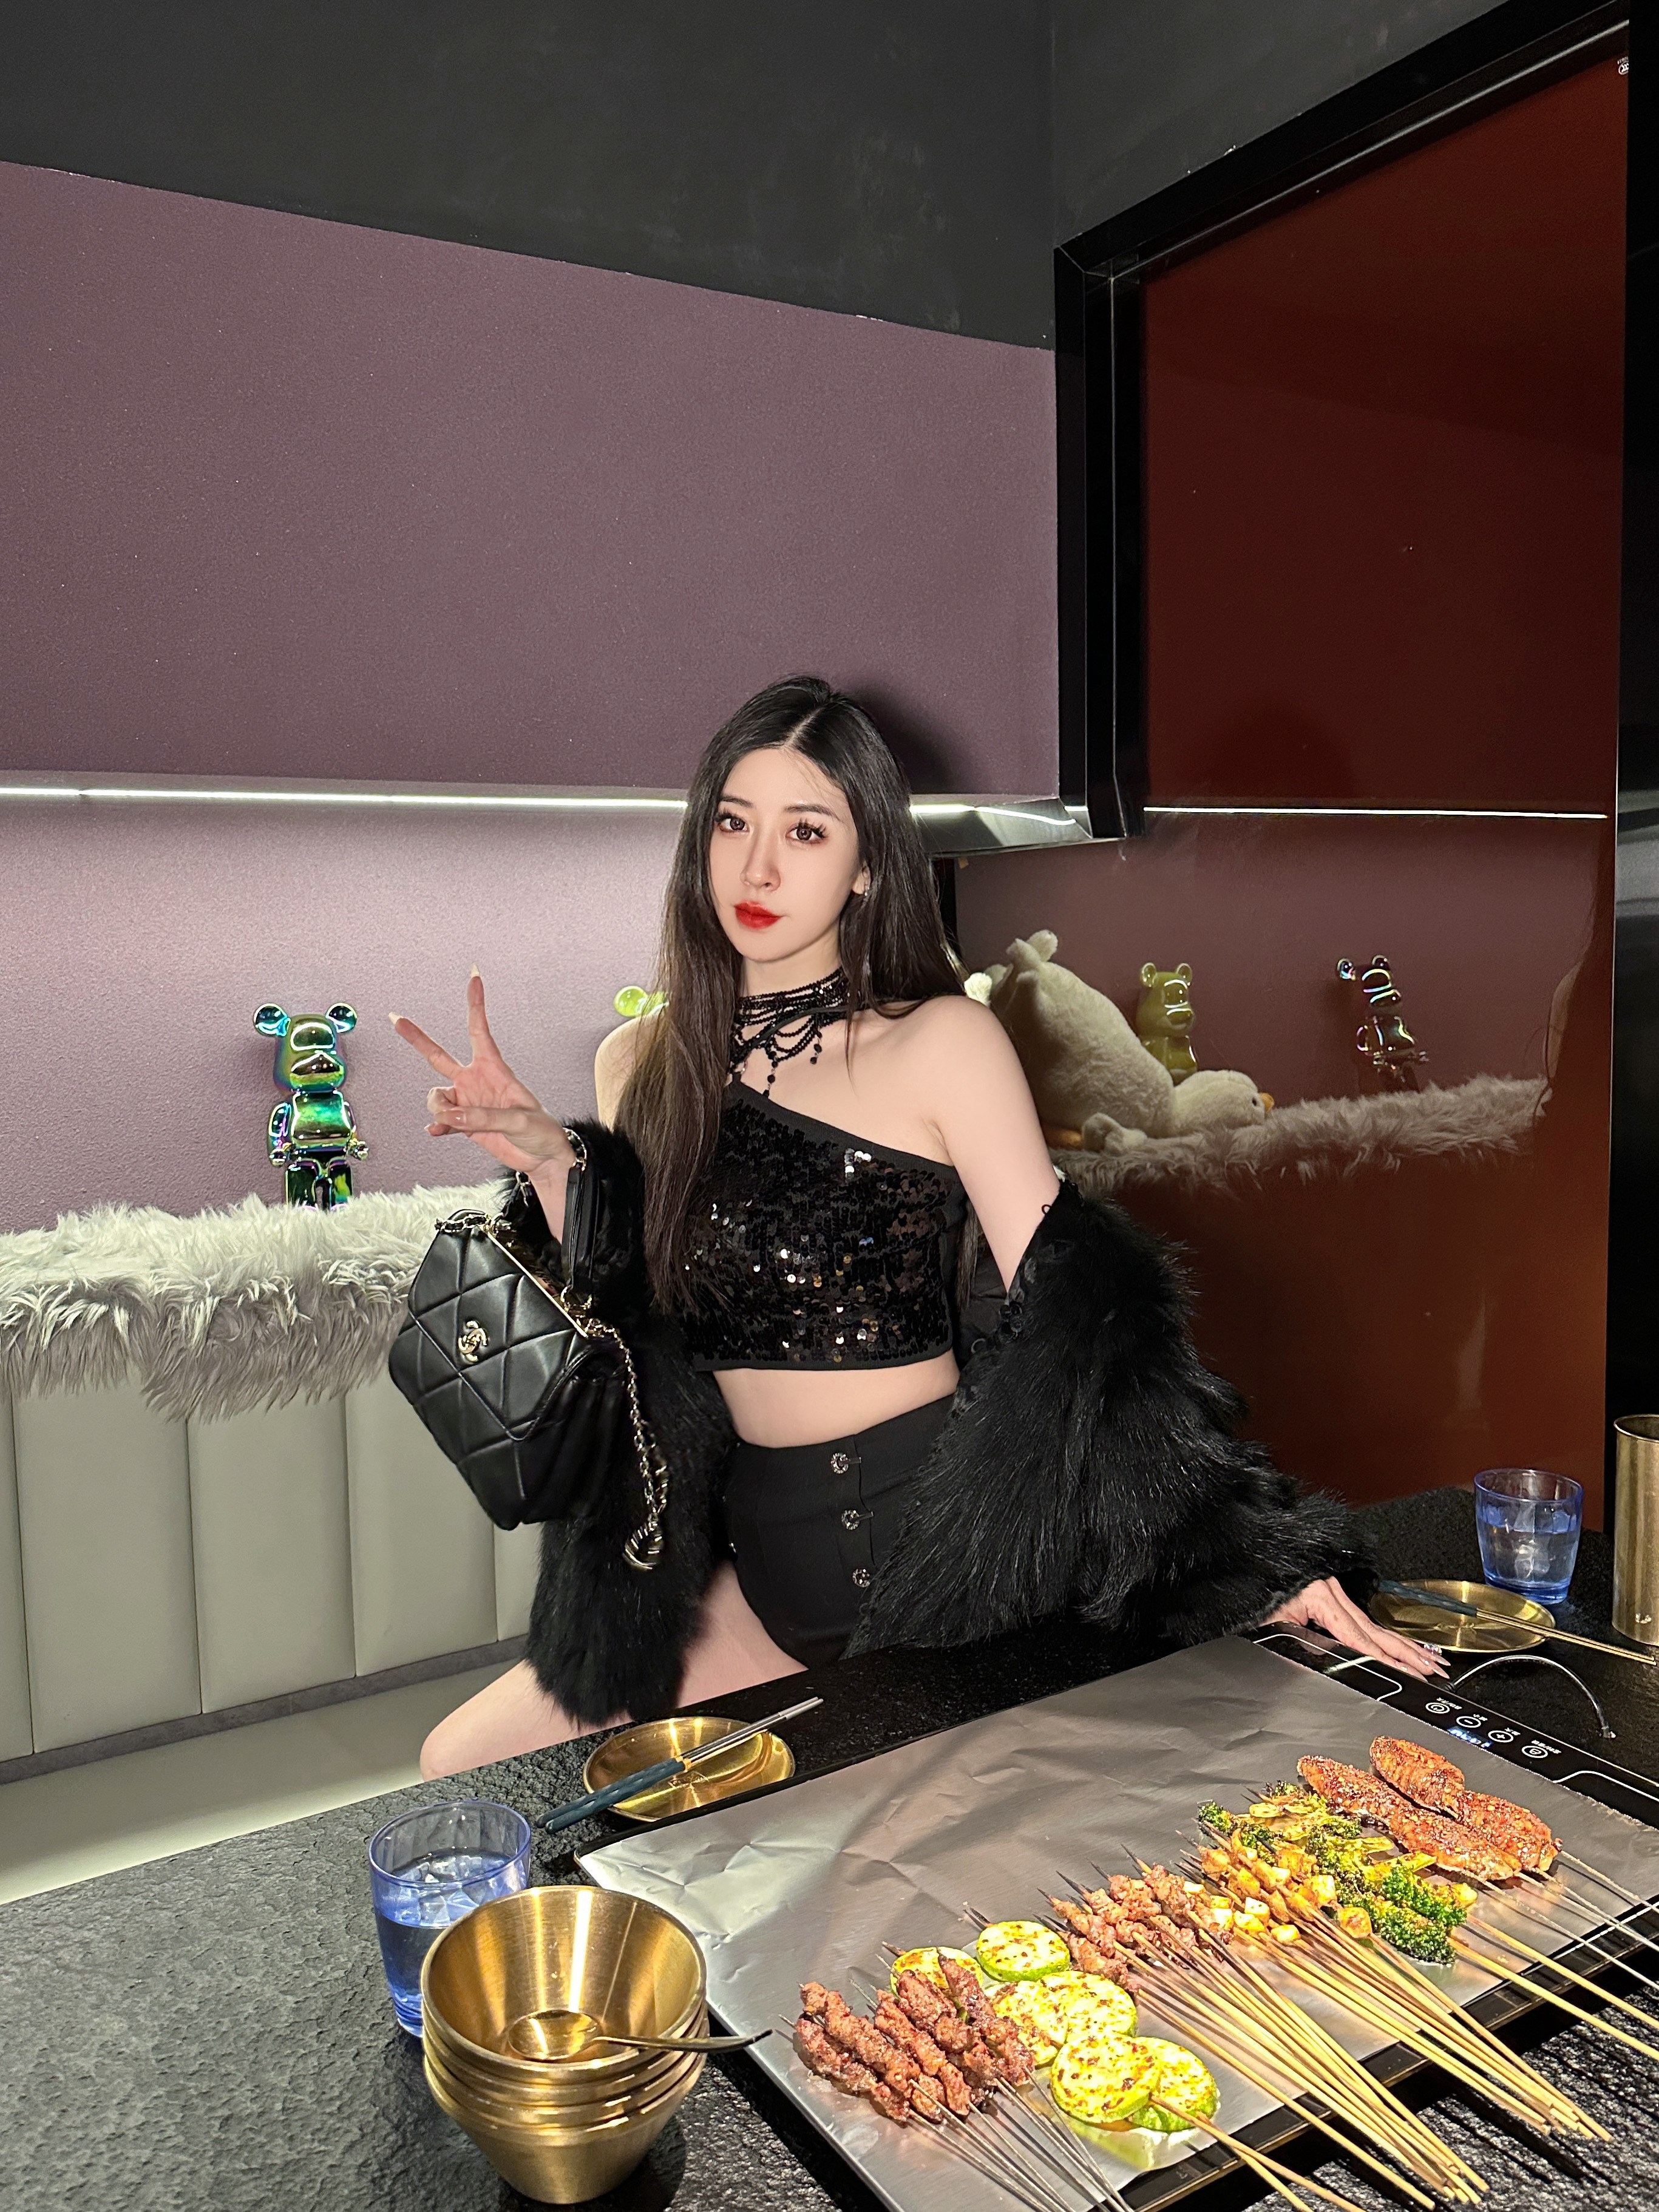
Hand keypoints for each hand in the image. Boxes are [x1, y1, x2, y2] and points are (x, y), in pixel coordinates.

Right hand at [390, 970, 576, 1177]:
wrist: (541, 1158)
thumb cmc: (541, 1131)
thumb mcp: (519, 1120)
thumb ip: (484, 1118)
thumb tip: (450, 1115)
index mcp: (494, 1070)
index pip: (479, 1031)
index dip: (475, 1004)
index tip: (473, 976)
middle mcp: (475, 1082)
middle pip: (438, 1056)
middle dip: (416, 1038)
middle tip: (396, 1018)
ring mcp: (467, 1103)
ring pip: (435, 1098)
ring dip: (439, 1110)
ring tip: (456, 1122)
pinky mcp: (464, 1124)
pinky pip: (440, 1121)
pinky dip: (438, 1127)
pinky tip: (438, 1132)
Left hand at [1264, 1576, 1448, 1679]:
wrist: (1240, 1561)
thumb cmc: (1250, 1593)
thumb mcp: (1270, 1625)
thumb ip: (1300, 1650)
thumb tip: (1330, 1671)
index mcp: (1318, 1594)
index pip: (1356, 1636)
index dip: (1381, 1658)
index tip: (1405, 1673)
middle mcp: (1330, 1589)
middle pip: (1375, 1629)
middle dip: (1407, 1652)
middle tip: (1433, 1670)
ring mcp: (1333, 1589)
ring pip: (1375, 1624)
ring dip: (1404, 1645)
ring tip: (1431, 1661)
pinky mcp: (1332, 1593)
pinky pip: (1365, 1619)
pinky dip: (1387, 1636)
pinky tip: (1406, 1646)